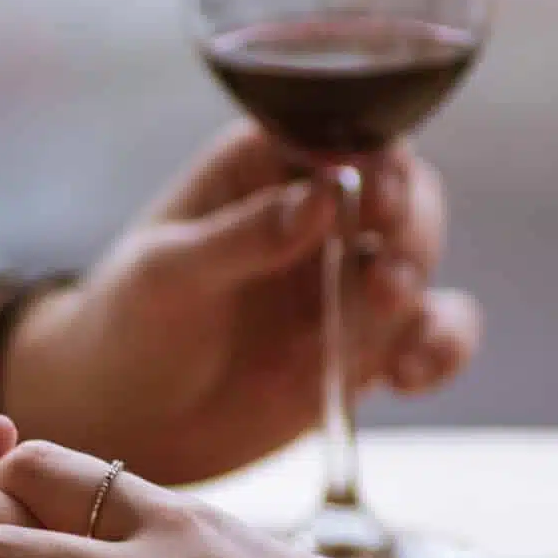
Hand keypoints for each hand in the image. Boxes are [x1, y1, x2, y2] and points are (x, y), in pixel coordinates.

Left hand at [4, 124, 479, 485]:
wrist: (120, 420)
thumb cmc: (126, 325)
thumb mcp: (168, 274)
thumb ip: (243, 235)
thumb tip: (324, 193)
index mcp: (263, 168)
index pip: (344, 137)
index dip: (376, 159)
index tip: (377, 196)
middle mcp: (316, 216)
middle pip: (403, 196)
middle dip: (409, 228)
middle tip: (384, 271)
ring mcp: (343, 283)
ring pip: (419, 264)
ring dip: (420, 287)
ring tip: (385, 312)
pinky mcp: (362, 346)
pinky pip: (428, 334)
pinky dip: (438, 348)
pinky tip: (410, 375)